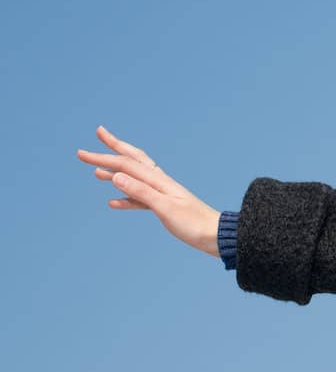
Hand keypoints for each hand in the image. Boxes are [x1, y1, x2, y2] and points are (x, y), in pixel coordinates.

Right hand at [76, 125, 223, 258]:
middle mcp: (160, 183)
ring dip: (115, 173)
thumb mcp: (165, 208)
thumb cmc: (194, 223)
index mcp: (159, 181)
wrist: (216, 236)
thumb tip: (116, 175)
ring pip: (134, 178)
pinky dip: (125, 197)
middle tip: (98, 135)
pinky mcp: (164, 207)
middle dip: (113, 149)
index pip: (126, 164)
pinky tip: (113, 202)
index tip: (83, 152)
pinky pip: (139, 198)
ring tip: (96, 172)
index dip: (104, 157)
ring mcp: (162, 194)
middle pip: (132, 161)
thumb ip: (141, 192)